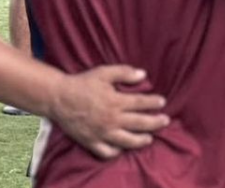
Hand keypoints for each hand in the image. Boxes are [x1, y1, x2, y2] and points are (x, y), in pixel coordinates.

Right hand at [48, 65, 169, 159]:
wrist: (58, 98)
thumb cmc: (83, 83)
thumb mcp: (104, 72)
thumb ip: (124, 72)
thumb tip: (143, 74)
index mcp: (115, 102)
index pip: (141, 103)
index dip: (154, 102)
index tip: (163, 102)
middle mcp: (111, 120)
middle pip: (139, 123)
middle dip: (155, 122)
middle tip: (165, 121)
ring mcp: (101, 133)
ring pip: (126, 141)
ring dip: (141, 140)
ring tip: (149, 138)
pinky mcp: (91, 142)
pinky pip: (106, 152)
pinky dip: (116, 152)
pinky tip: (123, 148)